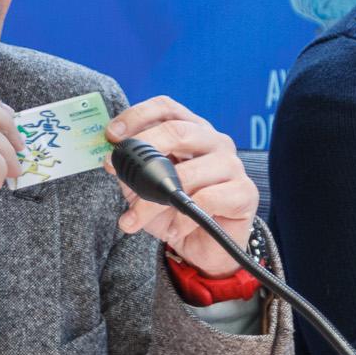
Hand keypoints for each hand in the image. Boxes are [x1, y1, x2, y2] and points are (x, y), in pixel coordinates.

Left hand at [103, 96, 257, 277]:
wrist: (206, 246)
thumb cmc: (175, 210)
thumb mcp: (146, 188)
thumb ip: (132, 170)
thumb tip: (114, 160)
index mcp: (191, 130)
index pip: (166, 107)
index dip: (136, 116)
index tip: (110, 136)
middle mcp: (214, 141)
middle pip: (177, 130)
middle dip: (142, 149)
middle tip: (115, 169)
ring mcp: (232, 164)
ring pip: (187, 173)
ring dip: (152, 200)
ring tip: (135, 219)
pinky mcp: (244, 192)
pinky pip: (207, 200)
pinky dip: (183, 218)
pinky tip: (173, 230)